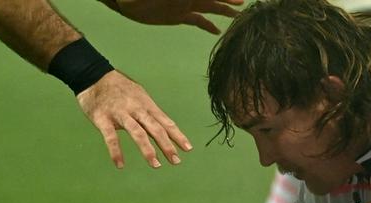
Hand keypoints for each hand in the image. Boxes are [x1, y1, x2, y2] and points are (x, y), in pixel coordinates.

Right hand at [76, 71, 191, 167]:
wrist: (93, 75)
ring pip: (137, 132)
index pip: (165, 122)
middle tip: (176, 161)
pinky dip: (116, 151)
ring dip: (148, 150)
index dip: (177, 136)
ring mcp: (120, 114)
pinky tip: (120, 164)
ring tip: (156, 164)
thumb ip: (150, 114)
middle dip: (167, 145)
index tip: (188, 149)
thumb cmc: (119, 89)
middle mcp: (136, 109)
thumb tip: (166, 130)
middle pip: (155, 128)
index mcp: (146, 105)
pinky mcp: (103, 118)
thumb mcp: (139, 97)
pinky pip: (110, 137)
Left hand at [111, 0, 242, 33]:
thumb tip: (190, 0)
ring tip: (237, 14)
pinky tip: (217, 31)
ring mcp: (185, 6)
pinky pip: (197, 20)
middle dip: (228, 0)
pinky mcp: (178, 16)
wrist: (126, 0)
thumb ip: (184, 1)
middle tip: (244, 4)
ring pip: (209, 7)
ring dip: (222, 10)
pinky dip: (207, 25)